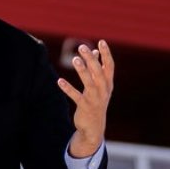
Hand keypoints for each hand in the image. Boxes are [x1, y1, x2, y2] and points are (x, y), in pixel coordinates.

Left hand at [57, 40, 113, 158]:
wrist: (94, 127)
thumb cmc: (97, 101)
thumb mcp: (100, 85)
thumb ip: (96, 68)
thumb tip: (94, 51)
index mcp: (108, 84)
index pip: (110, 66)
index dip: (106, 54)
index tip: (101, 41)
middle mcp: (104, 90)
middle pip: (98, 72)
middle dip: (91, 59)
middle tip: (82, 47)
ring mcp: (95, 99)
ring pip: (89, 83)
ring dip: (82, 71)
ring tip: (74, 59)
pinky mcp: (85, 107)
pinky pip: (76, 96)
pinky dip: (68, 89)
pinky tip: (60, 81)